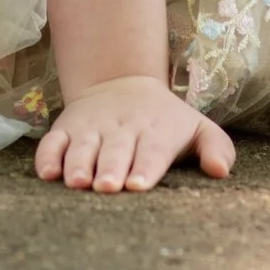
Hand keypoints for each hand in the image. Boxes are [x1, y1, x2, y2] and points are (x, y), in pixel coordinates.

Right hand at [34, 74, 235, 192]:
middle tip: (107, 186)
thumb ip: (216, 147)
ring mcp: (92, 127)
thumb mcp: (197, 127)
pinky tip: (48, 173)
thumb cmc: (166, 120)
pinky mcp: (67, 127)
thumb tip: (221, 171)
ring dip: (78, 164)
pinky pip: (53, 141)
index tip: (138, 184)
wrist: (123, 82)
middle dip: (110, 168)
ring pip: (82, 146)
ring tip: (78, 182)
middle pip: (115, 150)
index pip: (152, 150)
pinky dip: (48, 156)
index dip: (145, 167)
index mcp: (156, 130)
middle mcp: (122, 128)